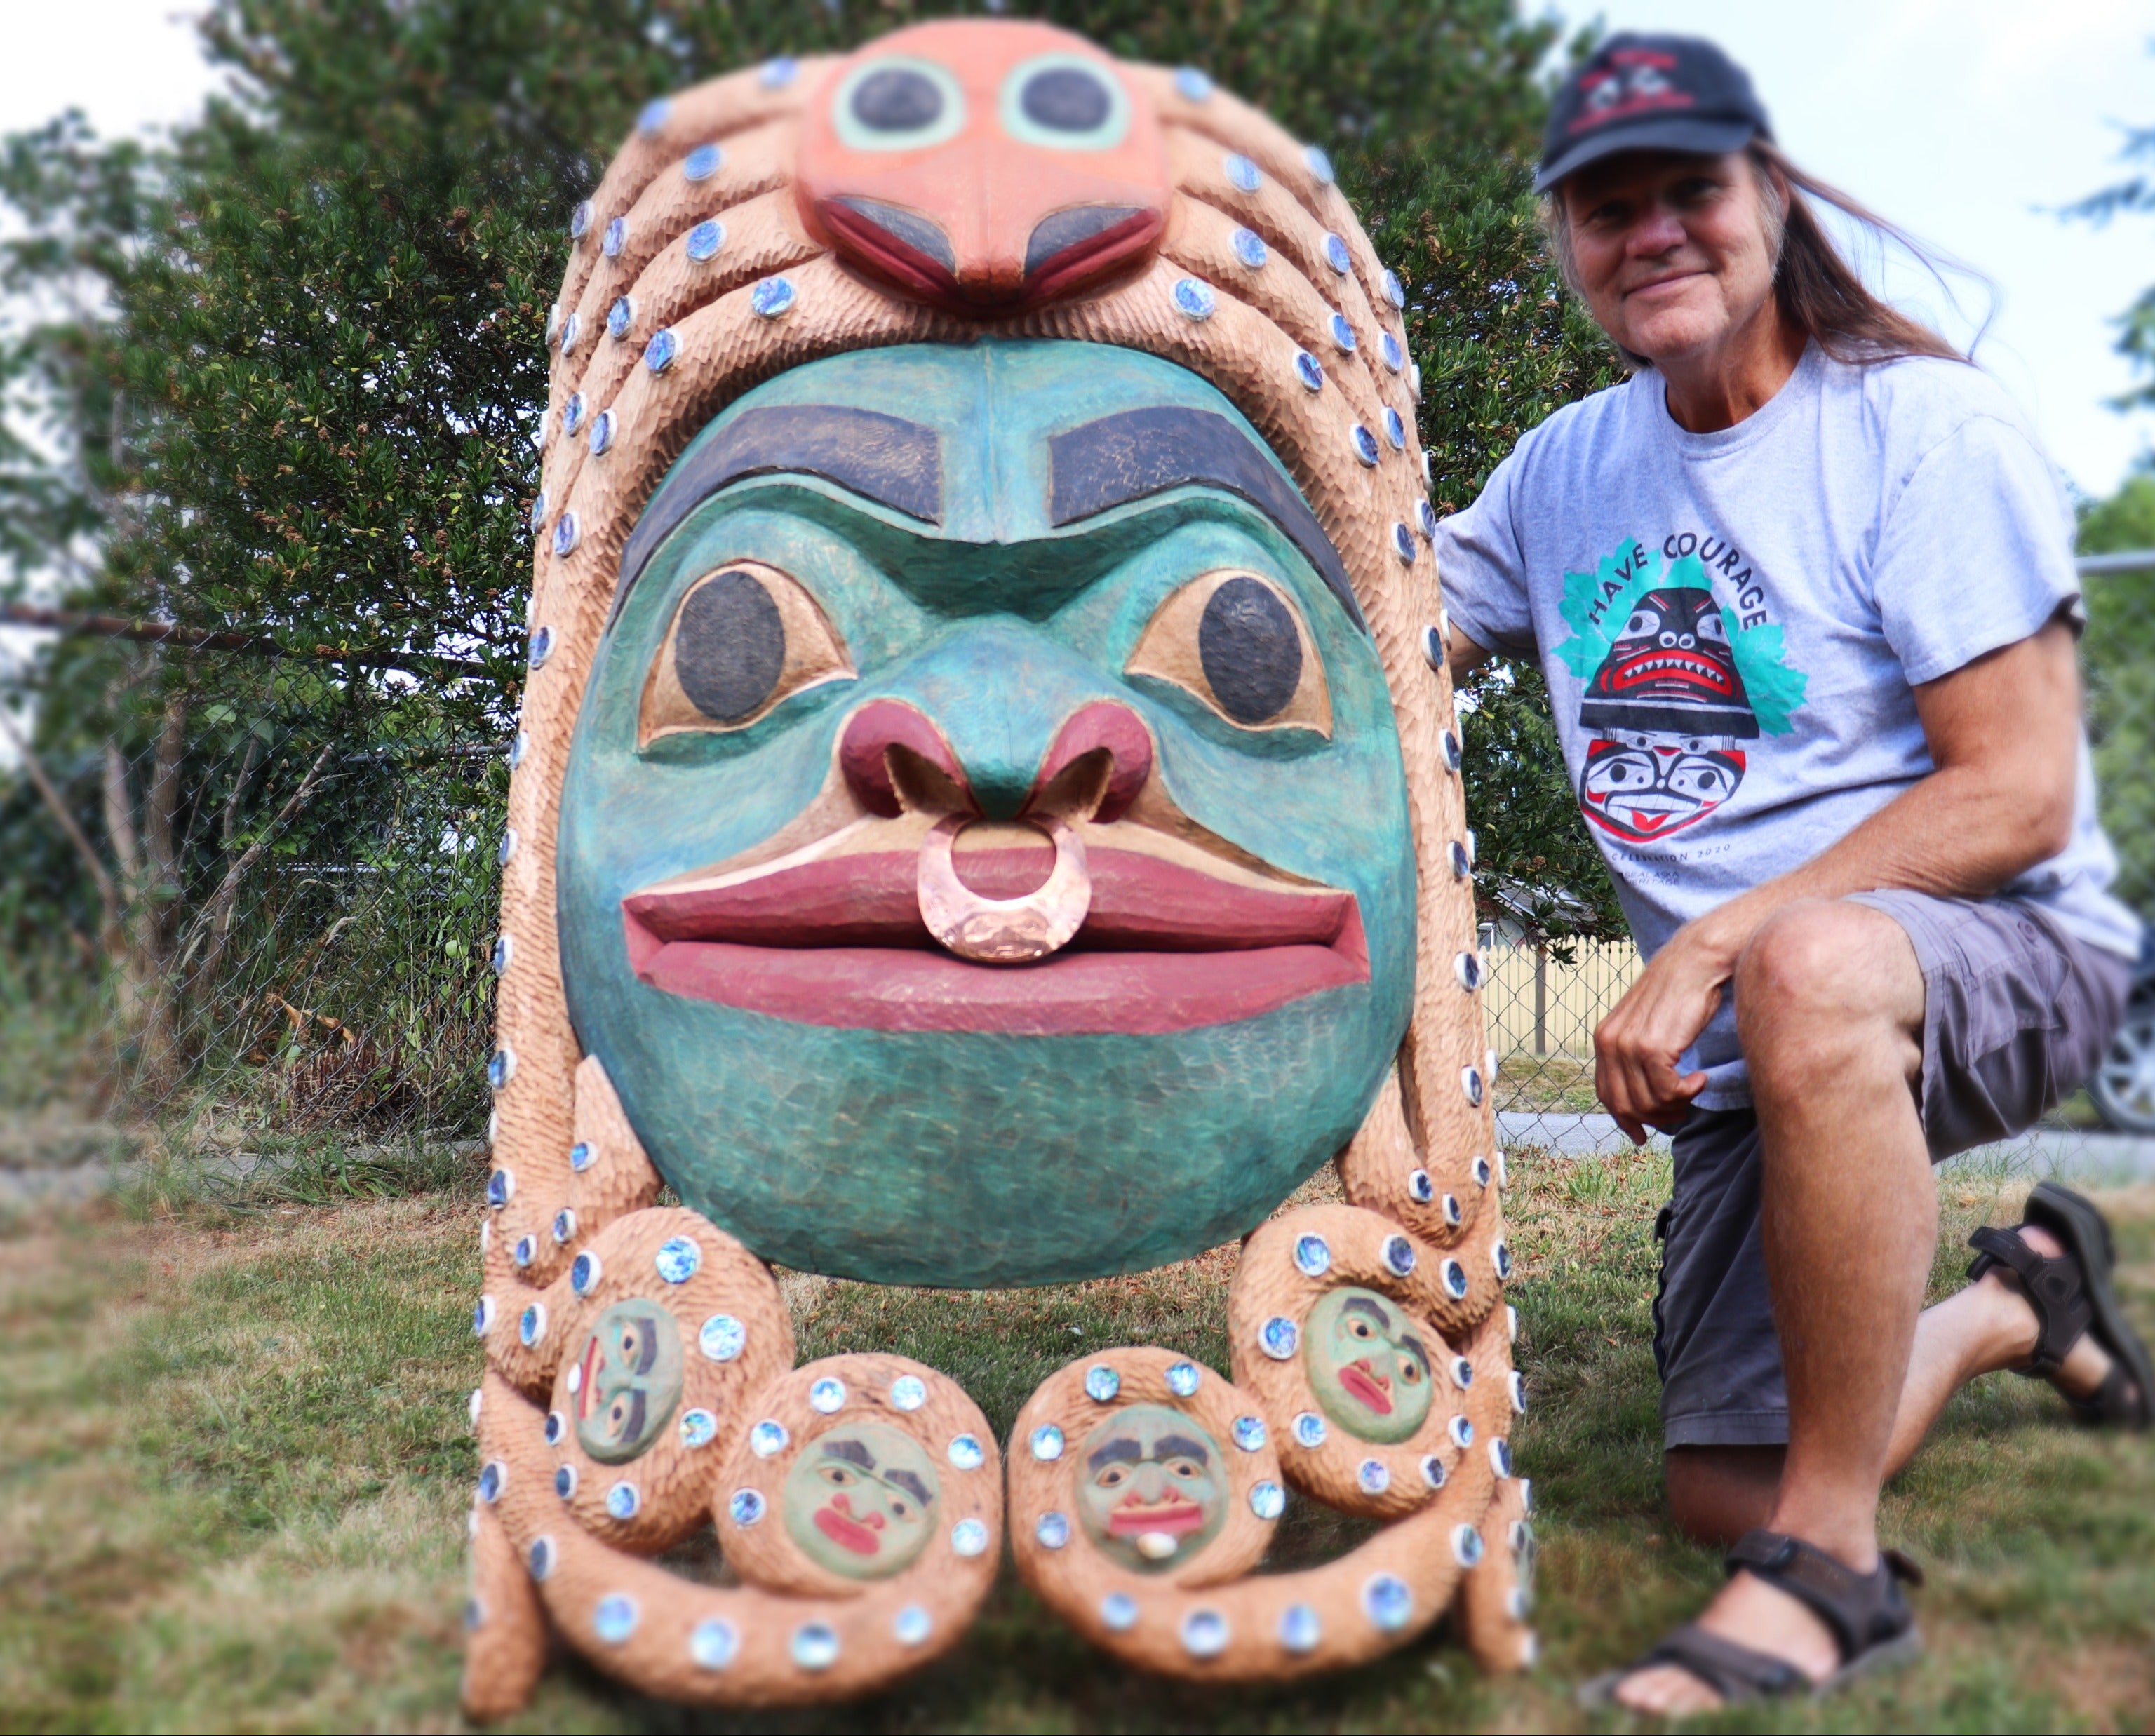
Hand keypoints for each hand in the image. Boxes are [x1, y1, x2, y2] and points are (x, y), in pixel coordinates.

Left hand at [1593, 917, 1736, 1142]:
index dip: (1625, 1119)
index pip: (1606, 1094)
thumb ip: (1637, 1056)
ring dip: (1675, 1106)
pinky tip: (1699, 1078)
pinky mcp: (1653, 1048)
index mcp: (1604, 1039)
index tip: (1642, 1134)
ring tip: (1692, 1090)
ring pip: (1648, 1103)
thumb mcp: (1646, 1026)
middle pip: (1626, 1106)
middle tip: (1680, 1113)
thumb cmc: (1679, 994)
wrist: (1695, 963)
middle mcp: (1609, 1043)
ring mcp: (1628, 1046)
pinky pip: (1667, 1092)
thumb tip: (1644, 1097)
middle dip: (1655, 1118)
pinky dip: (1687, 1093)